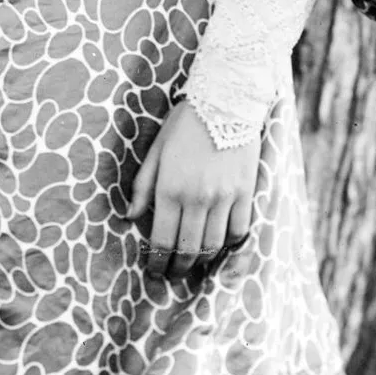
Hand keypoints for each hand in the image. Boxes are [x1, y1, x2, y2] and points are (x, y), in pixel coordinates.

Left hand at [126, 100, 258, 280]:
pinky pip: (238, 230)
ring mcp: (224, 197)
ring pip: (213, 245)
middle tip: (172, 273)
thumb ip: (143, 186)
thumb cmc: (185, 124)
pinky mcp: (245, 192)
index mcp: (170, 188)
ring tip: (194, 263)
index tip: (153, 271)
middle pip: (187, 249)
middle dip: (178, 268)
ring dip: (202, 260)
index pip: (161, 240)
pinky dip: (229, 243)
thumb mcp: (156, 150)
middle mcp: (197, 197)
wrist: (226, 100)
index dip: (156, 262)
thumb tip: (130, 217)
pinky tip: (219, 244)